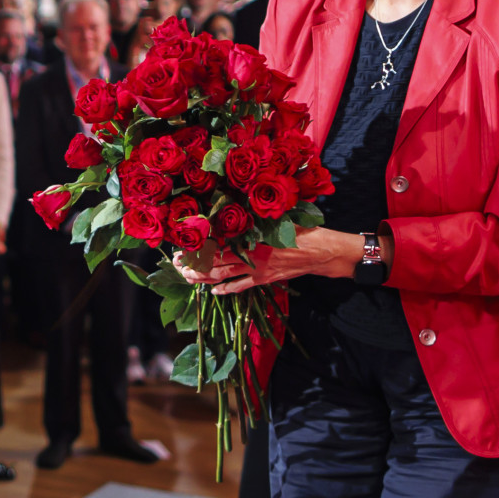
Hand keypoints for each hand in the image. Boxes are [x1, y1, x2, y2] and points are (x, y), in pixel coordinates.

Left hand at [174, 228, 366, 293]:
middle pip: (215, 263)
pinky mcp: (265, 279)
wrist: (321, 251)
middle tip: (177, 265)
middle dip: (194, 265)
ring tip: (187, 278)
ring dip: (204, 278)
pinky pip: (241, 287)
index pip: (217, 246)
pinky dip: (226, 290)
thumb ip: (255, 216)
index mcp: (252, 239)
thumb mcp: (276, 217)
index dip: (198, 249)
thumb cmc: (300, 229)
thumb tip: (234, 205)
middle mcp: (251, 257)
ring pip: (224, 277)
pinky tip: (214, 292)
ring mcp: (257, 271)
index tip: (182, 248)